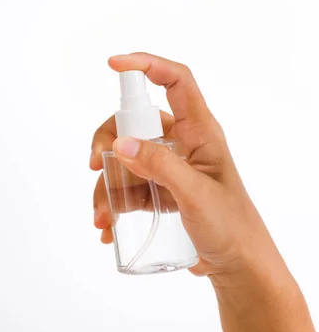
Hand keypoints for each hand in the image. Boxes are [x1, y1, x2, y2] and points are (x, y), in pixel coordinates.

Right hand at [91, 53, 275, 277]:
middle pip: (134, 122)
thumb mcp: (197, 195)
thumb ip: (161, 166)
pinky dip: (112, 202)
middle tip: (94, 165)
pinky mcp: (158, 189)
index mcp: (200, 132)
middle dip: (108, 141)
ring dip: (106, 184)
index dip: (147, 65)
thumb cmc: (231, 226)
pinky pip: (126, 185)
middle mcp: (181, 143)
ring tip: (102, 218)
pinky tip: (107, 226)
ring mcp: (167, 167)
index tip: (113, 65)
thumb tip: (119, 144)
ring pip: (124, 158)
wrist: (237, 266)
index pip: (176, 82)